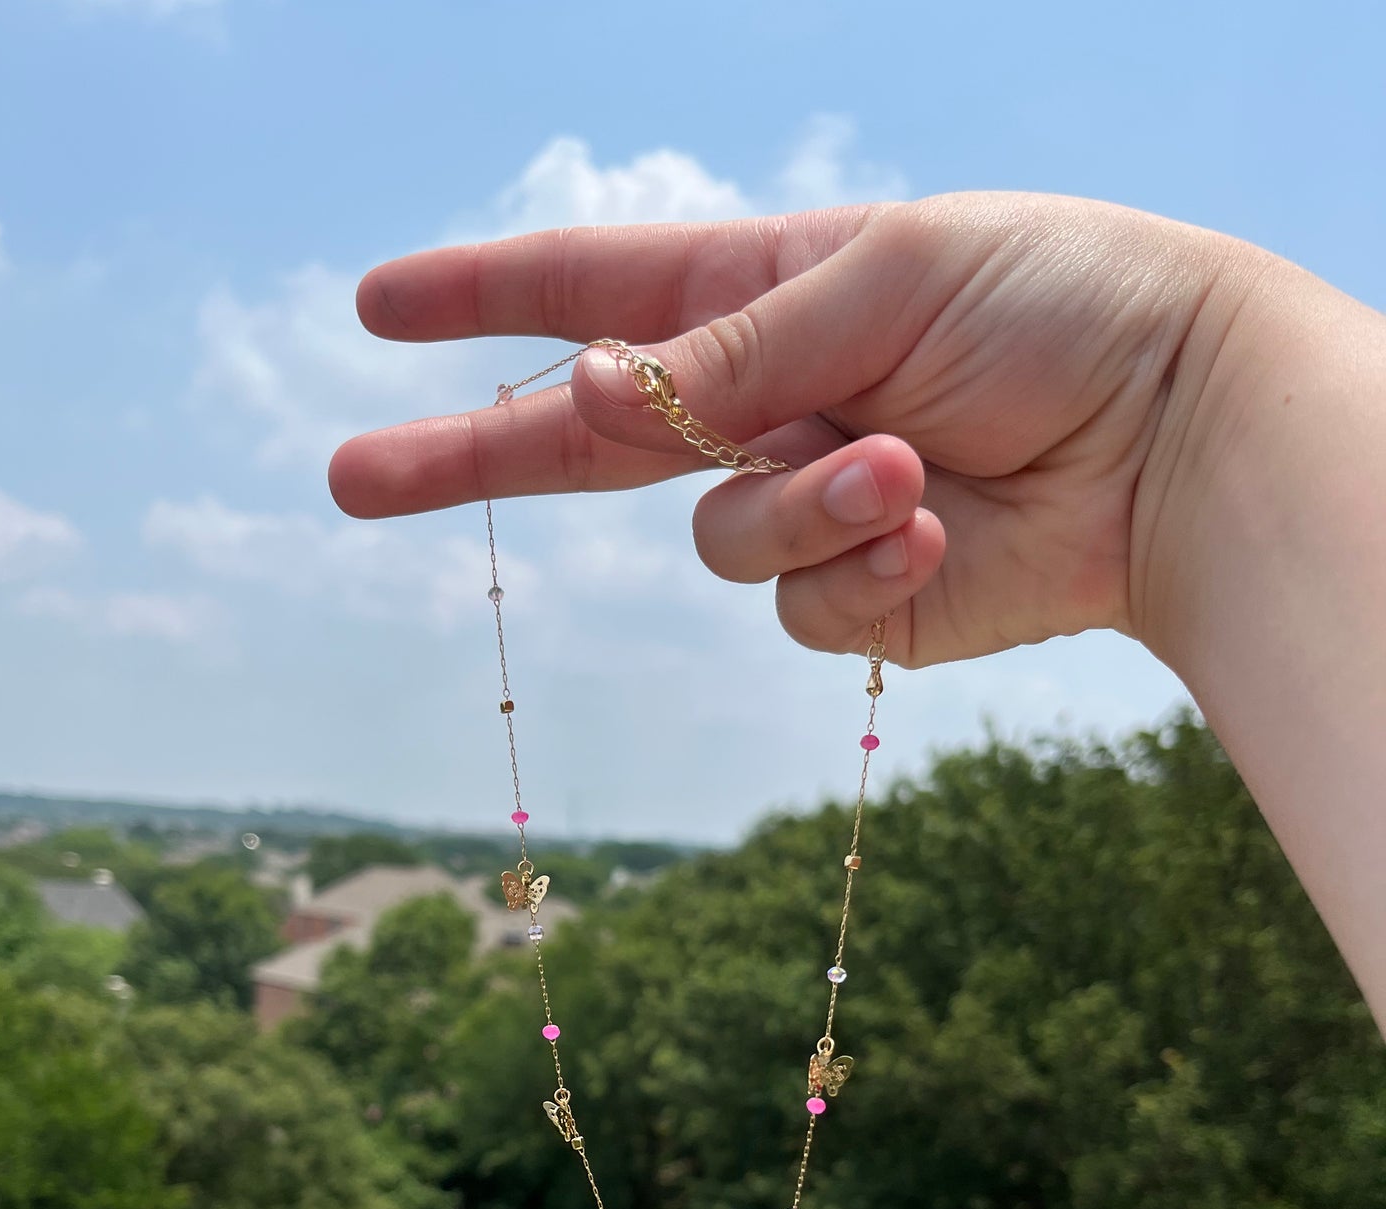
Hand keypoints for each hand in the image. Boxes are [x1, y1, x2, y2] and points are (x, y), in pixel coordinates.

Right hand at [329, 193, 1264, 669]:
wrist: (1178, 432)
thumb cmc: (1053, 306)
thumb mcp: (880, 283)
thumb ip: (727, 353)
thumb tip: (578, 398)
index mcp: (765, 290)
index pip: (592, 291)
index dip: (482, 298)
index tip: (377, 307)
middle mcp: (766, 404)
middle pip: (581, 447)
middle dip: (467, 460)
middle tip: (347, 480)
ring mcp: (806, 507)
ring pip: (715, 543)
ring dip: (804, 508)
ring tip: (910, 467)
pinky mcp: (856, 600)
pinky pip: (800, 609)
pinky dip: (864, 572)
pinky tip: (943, 530)